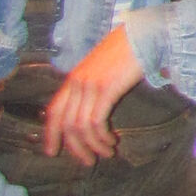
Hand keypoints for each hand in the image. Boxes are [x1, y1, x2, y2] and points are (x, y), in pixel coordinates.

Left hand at [40, 26, 144, 164]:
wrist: (144, 34)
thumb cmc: (128, 50)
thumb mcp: (102, 68)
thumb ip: (92, 85)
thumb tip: (92, 109)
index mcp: (74, 78)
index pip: (53, 110)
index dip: (51, 134)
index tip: (52, 152)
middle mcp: (76, 82)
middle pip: (66, 124)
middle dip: (75, 147)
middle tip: (87, 162)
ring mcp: (89, 85)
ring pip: (80, 127)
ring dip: (92, 146)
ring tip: (105, 154)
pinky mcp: (105, 89)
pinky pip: (96, 122)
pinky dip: (102, 137)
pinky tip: (111, 141)